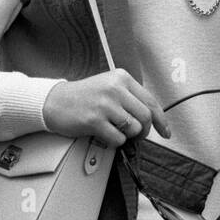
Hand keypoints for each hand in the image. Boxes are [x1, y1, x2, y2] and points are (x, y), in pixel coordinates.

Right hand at [42, 70, 170, 148]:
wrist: (54, 101)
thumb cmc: (83, 97)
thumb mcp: (109, 86)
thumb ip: (130, 97)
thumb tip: (152, 118)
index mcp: (122, 78)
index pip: (151, 101)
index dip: (161, 120)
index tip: (166, 131)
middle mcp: (115, 88)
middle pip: (146, 116)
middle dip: (144, 131)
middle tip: (137, 136)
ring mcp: (105, 104)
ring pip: (134, 128)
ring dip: (128, 136)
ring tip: (116, 132)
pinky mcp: (94, 120)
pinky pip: (118, 138)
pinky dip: (115, 142)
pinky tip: (105, 135)